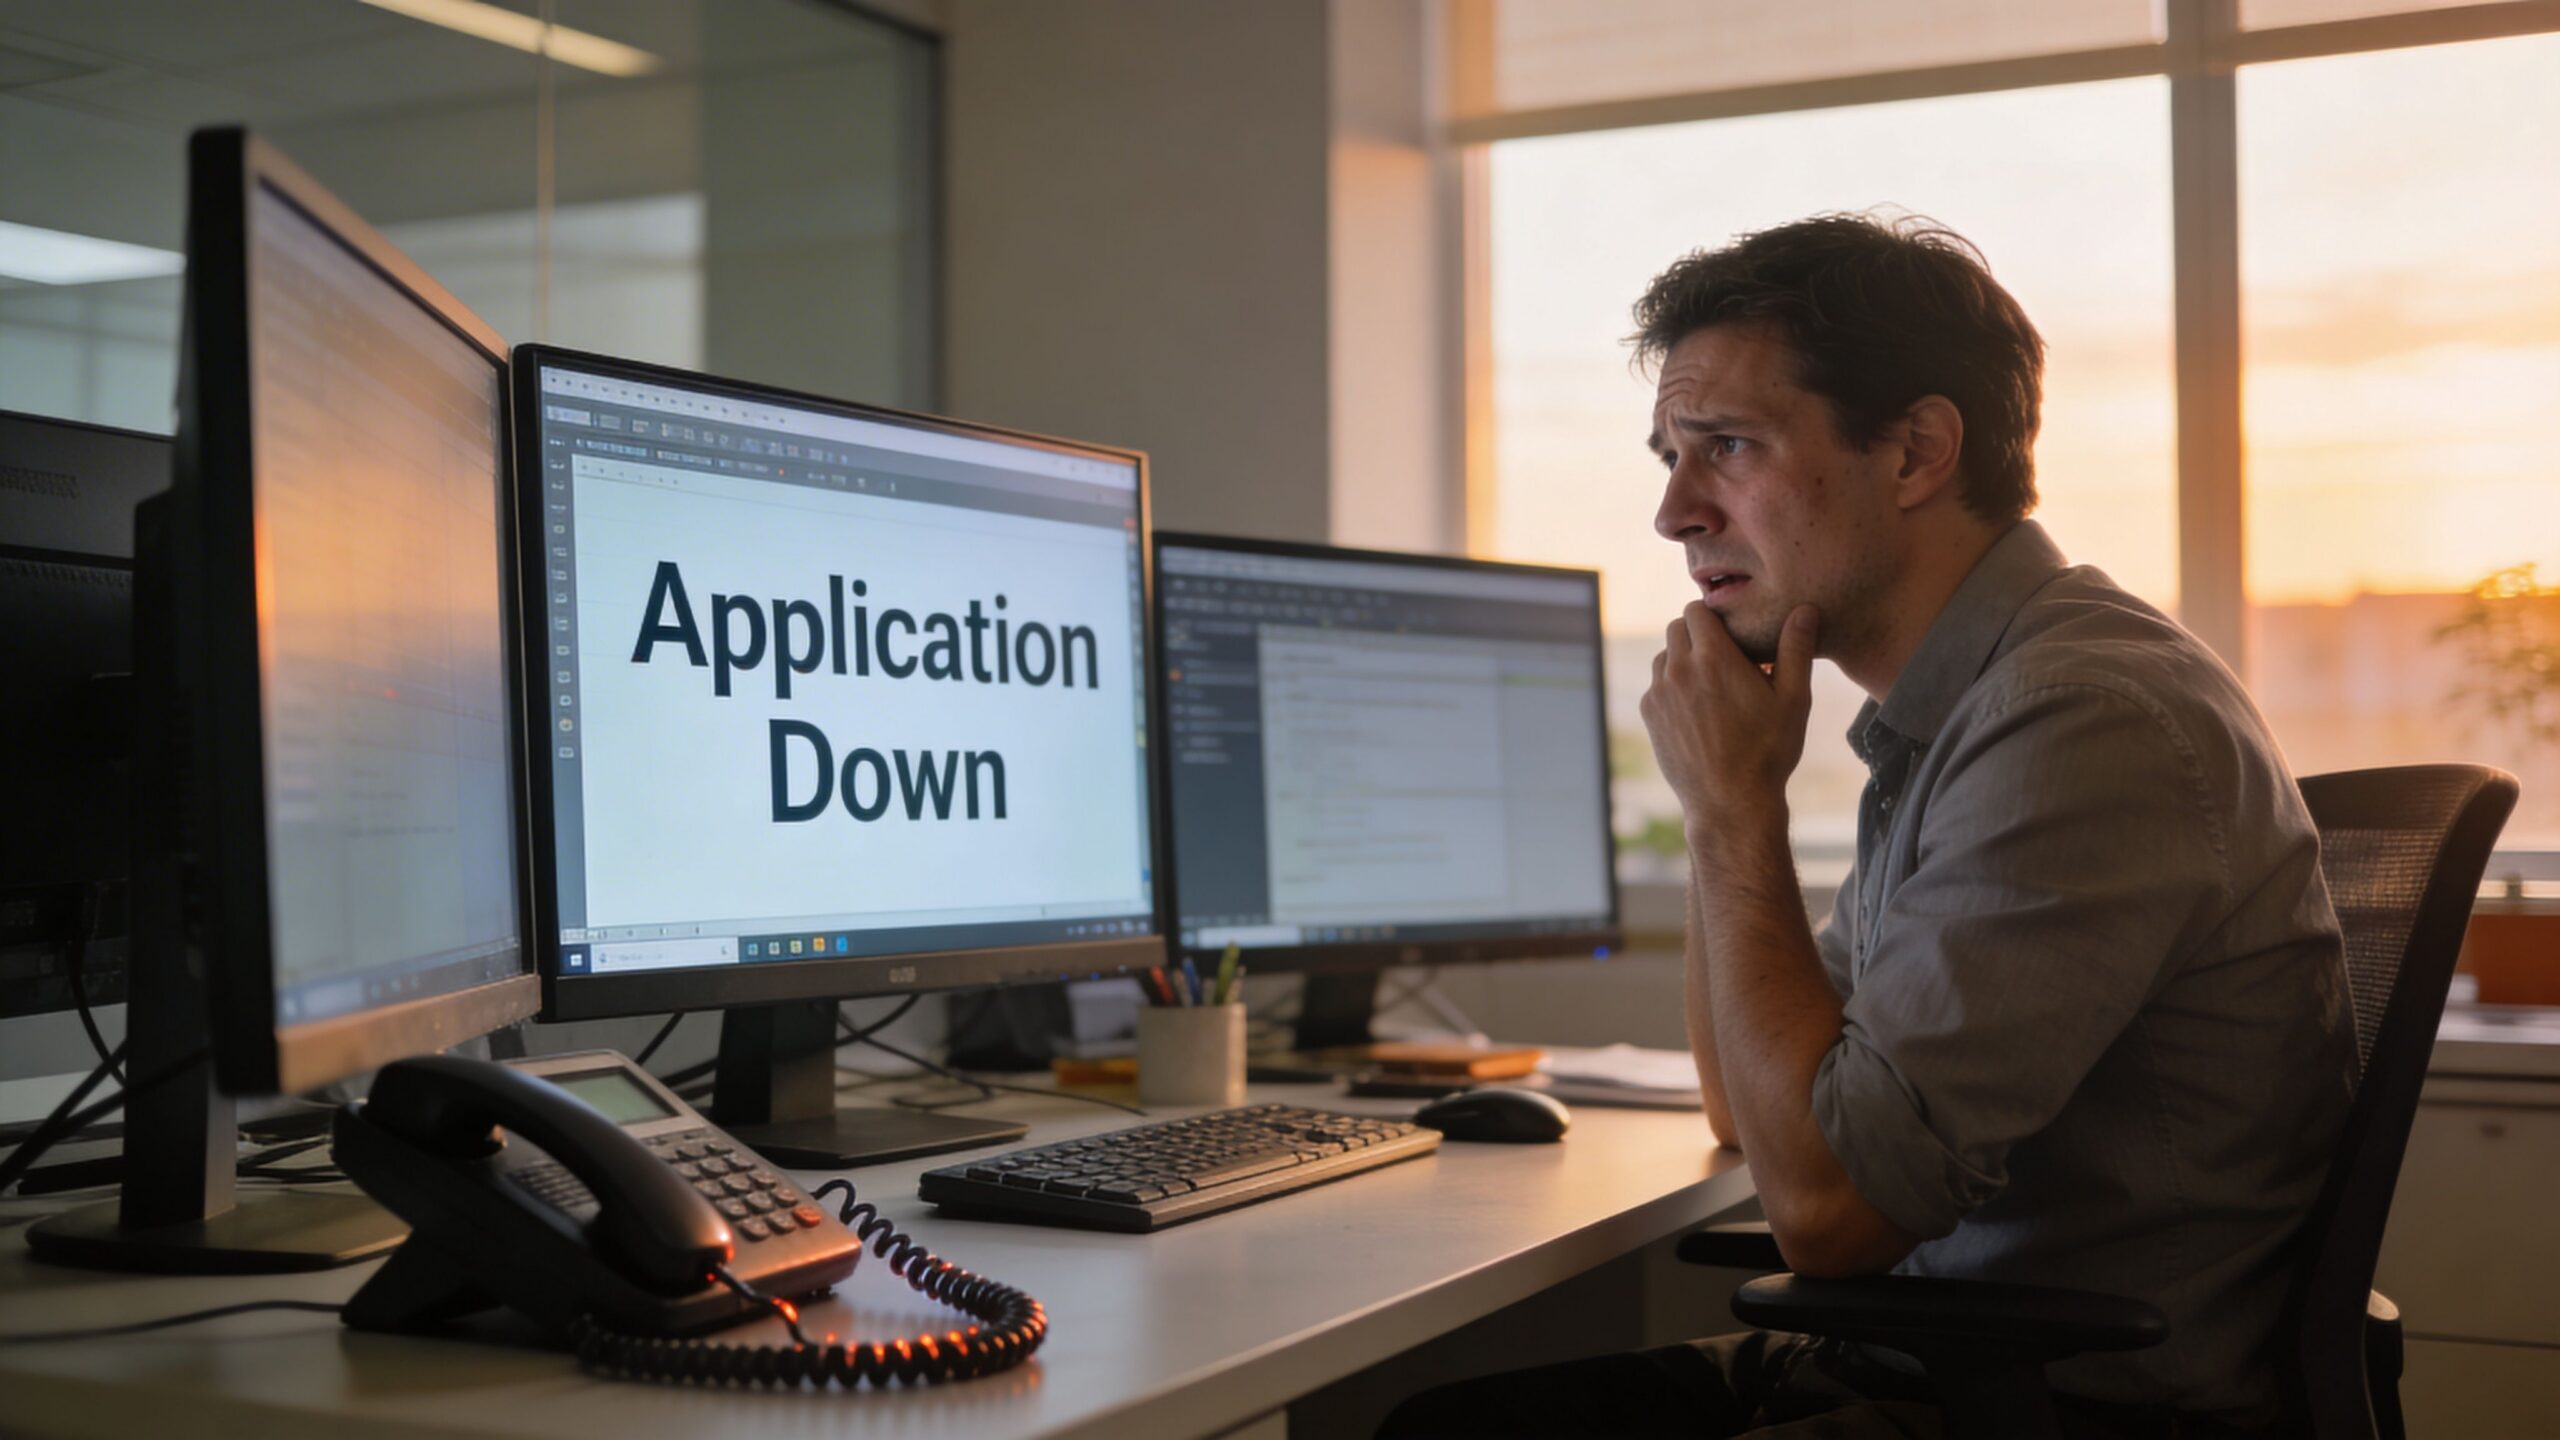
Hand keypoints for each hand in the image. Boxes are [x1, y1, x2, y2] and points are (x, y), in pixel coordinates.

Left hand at [1639, 602, 1817, 827]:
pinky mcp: (1651, 715)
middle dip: (1699, 634)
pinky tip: (1698, 709)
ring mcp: (1659, 693)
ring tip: (1712, 684)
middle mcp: (1679, 670)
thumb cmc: (1768, 751)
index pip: (1697, 609)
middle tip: (1725, 657)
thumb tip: (1804, 610)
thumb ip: (1795, 649)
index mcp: (1713, 658)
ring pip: (1665, 656)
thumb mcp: (1793, 699)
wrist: (1730, 802)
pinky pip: (1657, 685)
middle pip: (1677, 627)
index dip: (1714, 616)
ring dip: (1684, 660)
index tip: (1732, 633)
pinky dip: (1673, 687)